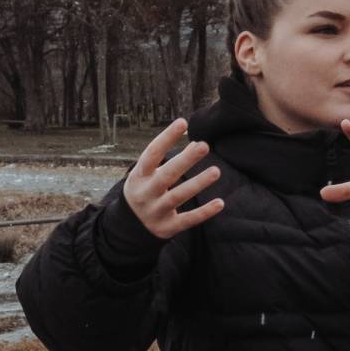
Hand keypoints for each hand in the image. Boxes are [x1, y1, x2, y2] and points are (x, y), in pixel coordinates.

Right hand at [123, 118, 223, 239]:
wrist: (129, 226)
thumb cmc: (145, 189)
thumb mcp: (147, 174)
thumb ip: (167, 159)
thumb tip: (195, 142)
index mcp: (139, 176)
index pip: (152, 153)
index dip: (166, 137)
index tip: (183, 122)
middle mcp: (146, 193)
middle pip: (167, 175)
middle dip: (185, 160)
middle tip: (204, 145)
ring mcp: (156, 211)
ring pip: (178, 196)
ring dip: (198, 183)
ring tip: (216, 171)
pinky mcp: (167, 227)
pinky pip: (188, 220)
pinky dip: (204, 212)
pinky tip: (220, 202)